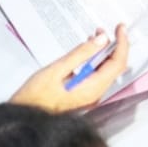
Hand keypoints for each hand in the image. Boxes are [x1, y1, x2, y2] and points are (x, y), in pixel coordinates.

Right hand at [10, 24, 130, 110]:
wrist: (25, 118)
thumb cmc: (35, 97)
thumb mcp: (57, 69)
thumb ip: (81, 53)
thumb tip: (102, 39)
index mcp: (92, 89)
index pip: (117, 63)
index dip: (122, 44)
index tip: (120, 28)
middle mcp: (95, 94)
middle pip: (114, 67)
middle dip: (113, 46)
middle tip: (104, 30)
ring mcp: (90, 95)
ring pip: (106, 70)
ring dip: (103, 52)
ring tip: (95, 36)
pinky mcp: (83, 94)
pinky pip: (96, 74)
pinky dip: (95, 61)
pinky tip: (87, 51)